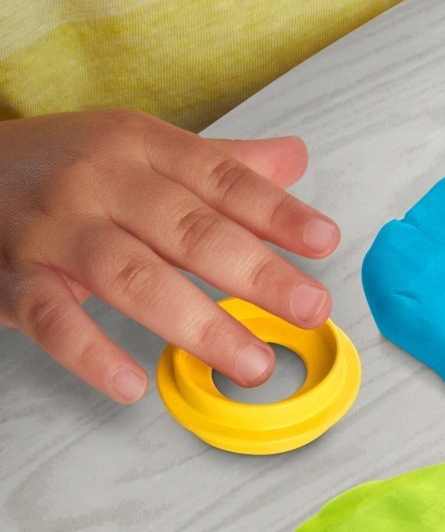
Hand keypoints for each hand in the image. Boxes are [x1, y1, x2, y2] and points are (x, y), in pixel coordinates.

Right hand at [0, 110, 339, 401]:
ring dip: (198, 325)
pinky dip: (91, 353)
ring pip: (133, 277)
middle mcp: (103, 183)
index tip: (326, 242)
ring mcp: (56, 230)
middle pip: (189, 229)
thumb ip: (222, 162)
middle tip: (310, 309)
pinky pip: (53, 319)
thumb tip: (295, 158)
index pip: (223, 179)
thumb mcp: (145, 149)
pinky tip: (131, 384)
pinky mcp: (16, 278)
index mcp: (143, 147)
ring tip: (253, 363)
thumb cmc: (72, 166)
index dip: (277, 212)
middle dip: (257, 273)